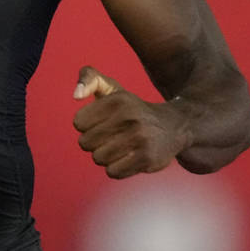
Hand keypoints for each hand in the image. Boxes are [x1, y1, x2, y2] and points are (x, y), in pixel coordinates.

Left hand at [72, 65, 189, 178]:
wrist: (173, 126)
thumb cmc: (132, 109)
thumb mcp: (112, 88)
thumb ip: (89, 78)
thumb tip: (76, 95)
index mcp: (117, 98)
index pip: (79, 122)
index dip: (86, 125)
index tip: (101, 122)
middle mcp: (129, 116)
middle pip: (86, 142)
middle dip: (94, 142)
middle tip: (111, 137)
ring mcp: (140, 137)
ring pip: (98, 158)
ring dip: (105, 156)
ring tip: (120, 147)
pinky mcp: (147, 158)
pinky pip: (113, 172)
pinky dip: (116, 168)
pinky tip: (128, 159)